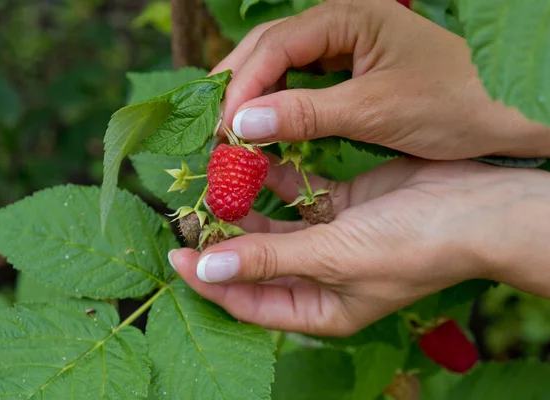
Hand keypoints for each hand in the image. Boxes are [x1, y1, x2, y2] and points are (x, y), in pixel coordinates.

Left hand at [169, 158, 549, 335]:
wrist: (475, 207)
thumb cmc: (411, 245)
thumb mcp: (333, 258)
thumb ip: (267, 260)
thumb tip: (206, 271)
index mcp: (319, 308)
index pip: (249, 302)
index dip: (211, 282)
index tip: (177, 253)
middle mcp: (320, 276)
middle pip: (256, 260)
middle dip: (224, 237)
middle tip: (191, 210)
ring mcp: (330, 238)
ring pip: (272, 224)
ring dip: (246, 204)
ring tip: (213, 180)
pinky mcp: (341, 204)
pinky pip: (297, 193)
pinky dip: (276, 178)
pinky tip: (252, 159)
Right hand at [212, 0, 549, 158]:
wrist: (505, 113)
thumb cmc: (453, 102)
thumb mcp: (377, 109)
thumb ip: (308, 114)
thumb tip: (243, 125)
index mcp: (348, 16)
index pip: (276, 45)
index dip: (243, 85)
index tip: (224, 128)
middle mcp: (340, 24)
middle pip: (269, 48)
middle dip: (238, 86)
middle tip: (213, 129)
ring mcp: (344, 47)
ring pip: (280, 65)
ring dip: (252, 96)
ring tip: (228, 130)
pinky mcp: (348, 71)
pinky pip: (299, 83)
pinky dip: (277, 105)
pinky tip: (263, 126)